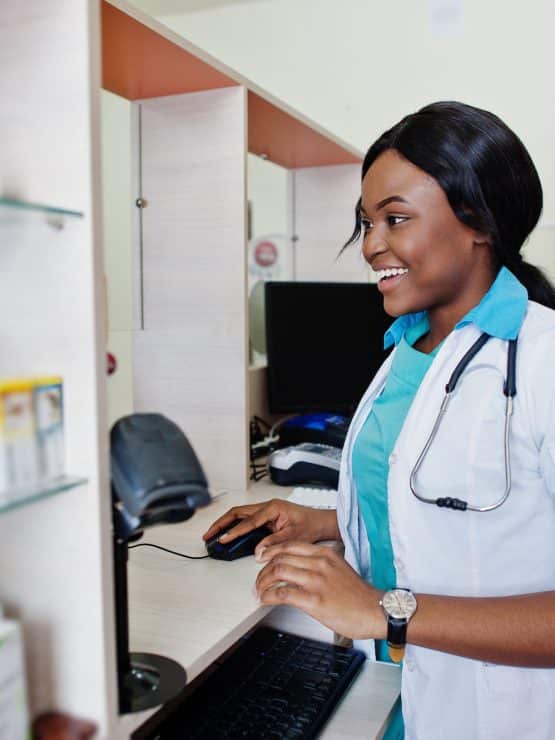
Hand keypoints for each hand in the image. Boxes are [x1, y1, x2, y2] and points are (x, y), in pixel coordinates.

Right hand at [202, 499, 337, 556]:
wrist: (321, 522)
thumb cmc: (310, 526)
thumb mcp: (293, 537)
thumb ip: (274, 543)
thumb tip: (258, 551)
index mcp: (272, 508)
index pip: (248, 521)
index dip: (234, 532)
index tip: (223, 540)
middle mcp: (266, 507)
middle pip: (237, 513)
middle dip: (221, 523)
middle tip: (208, 535)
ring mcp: (265, 511)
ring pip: (239, 515)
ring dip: (225, 524)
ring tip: (213, 535)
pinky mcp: (265, 518)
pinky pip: (245, 520)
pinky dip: (234, 527)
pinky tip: (227, 535)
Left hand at [255, 542, 386, 639]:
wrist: (377, 611)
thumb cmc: (360, 596)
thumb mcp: (340, 569)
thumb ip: (320, 565)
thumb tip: (300, 569)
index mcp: (325, 554)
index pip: (290, 545)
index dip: (271, 551)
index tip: (262, 558)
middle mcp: (319, 563)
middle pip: (280, 558)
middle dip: (263, 569)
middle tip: (258, 579)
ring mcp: (316, 581)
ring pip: (277, 572)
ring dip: (262, 582)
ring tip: (259, 591)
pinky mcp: (314, 600)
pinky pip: (282, 594)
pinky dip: (268, 596)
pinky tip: (265, 600)